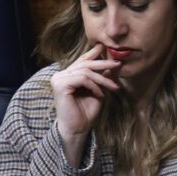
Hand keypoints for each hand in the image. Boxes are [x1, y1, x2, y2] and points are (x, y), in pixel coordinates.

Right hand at [50, 44, 120, 163]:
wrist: (77, 129)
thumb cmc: (86, 112)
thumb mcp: (97, 91)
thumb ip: (101, 78)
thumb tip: (112, 64)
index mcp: (67, 75)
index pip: (81, 61)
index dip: (93, 53)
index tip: (105, 46)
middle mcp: (60, 75)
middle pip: (85, 63)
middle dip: (103, 63)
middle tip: (118, 64)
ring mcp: (58, 79)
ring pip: (86, 71)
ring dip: (102, 79)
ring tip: (113, 87)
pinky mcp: (60, 85)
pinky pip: (82, 78)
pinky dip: (94, 86)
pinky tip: (100, 94)